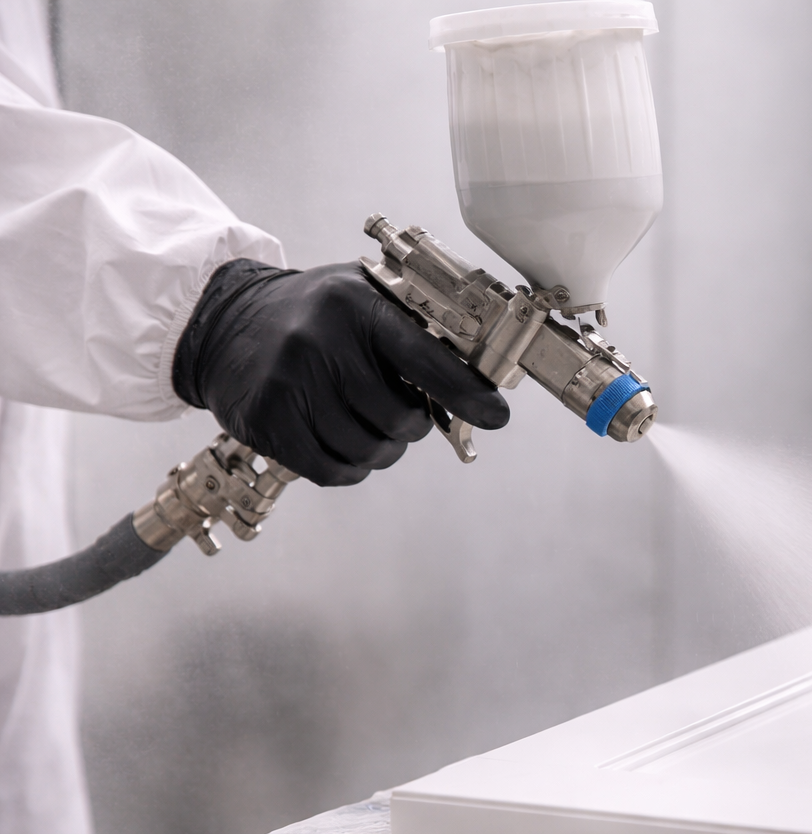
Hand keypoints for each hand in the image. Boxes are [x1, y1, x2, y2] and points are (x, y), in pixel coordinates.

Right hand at [173, 260, 508, 484]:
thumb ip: (414, 326)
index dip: (467, 394)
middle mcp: (320, 342)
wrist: (224, 322)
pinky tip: (345, 445)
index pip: (425, 358)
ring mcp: (289, 383)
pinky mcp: (266, 421)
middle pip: (400, 419)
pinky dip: (351, 468)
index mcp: (356, 306)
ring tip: (370, 426)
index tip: (495, 416)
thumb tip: (478, 377)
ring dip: (383, 451)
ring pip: (368, 451)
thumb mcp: (363, 295)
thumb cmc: (313, 314)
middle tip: (402, 413)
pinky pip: (332, 471)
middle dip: (413, 426)